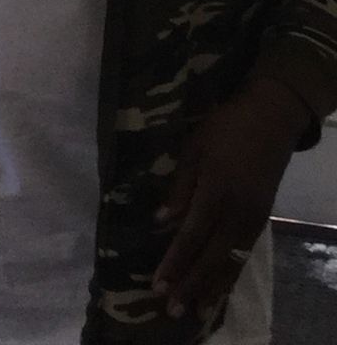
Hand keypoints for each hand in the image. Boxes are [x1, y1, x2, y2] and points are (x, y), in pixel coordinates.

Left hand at [152, 78, 307, 316]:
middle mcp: (238, 211)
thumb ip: (179, 188)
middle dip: (191, 284)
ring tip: (197, 309)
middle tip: (172, 310)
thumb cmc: (224, 128)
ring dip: (213, 286)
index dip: (174, 263)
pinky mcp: (262, 216)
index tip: (158, 285)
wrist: (271, 118)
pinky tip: (220, 286)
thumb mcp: (194, 150)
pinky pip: (244, 252)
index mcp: (217, 192)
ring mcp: (254, 216)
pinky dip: (231, 272)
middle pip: (212, 256)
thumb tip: (162, 222)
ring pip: (231, 260)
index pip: (191, 236)